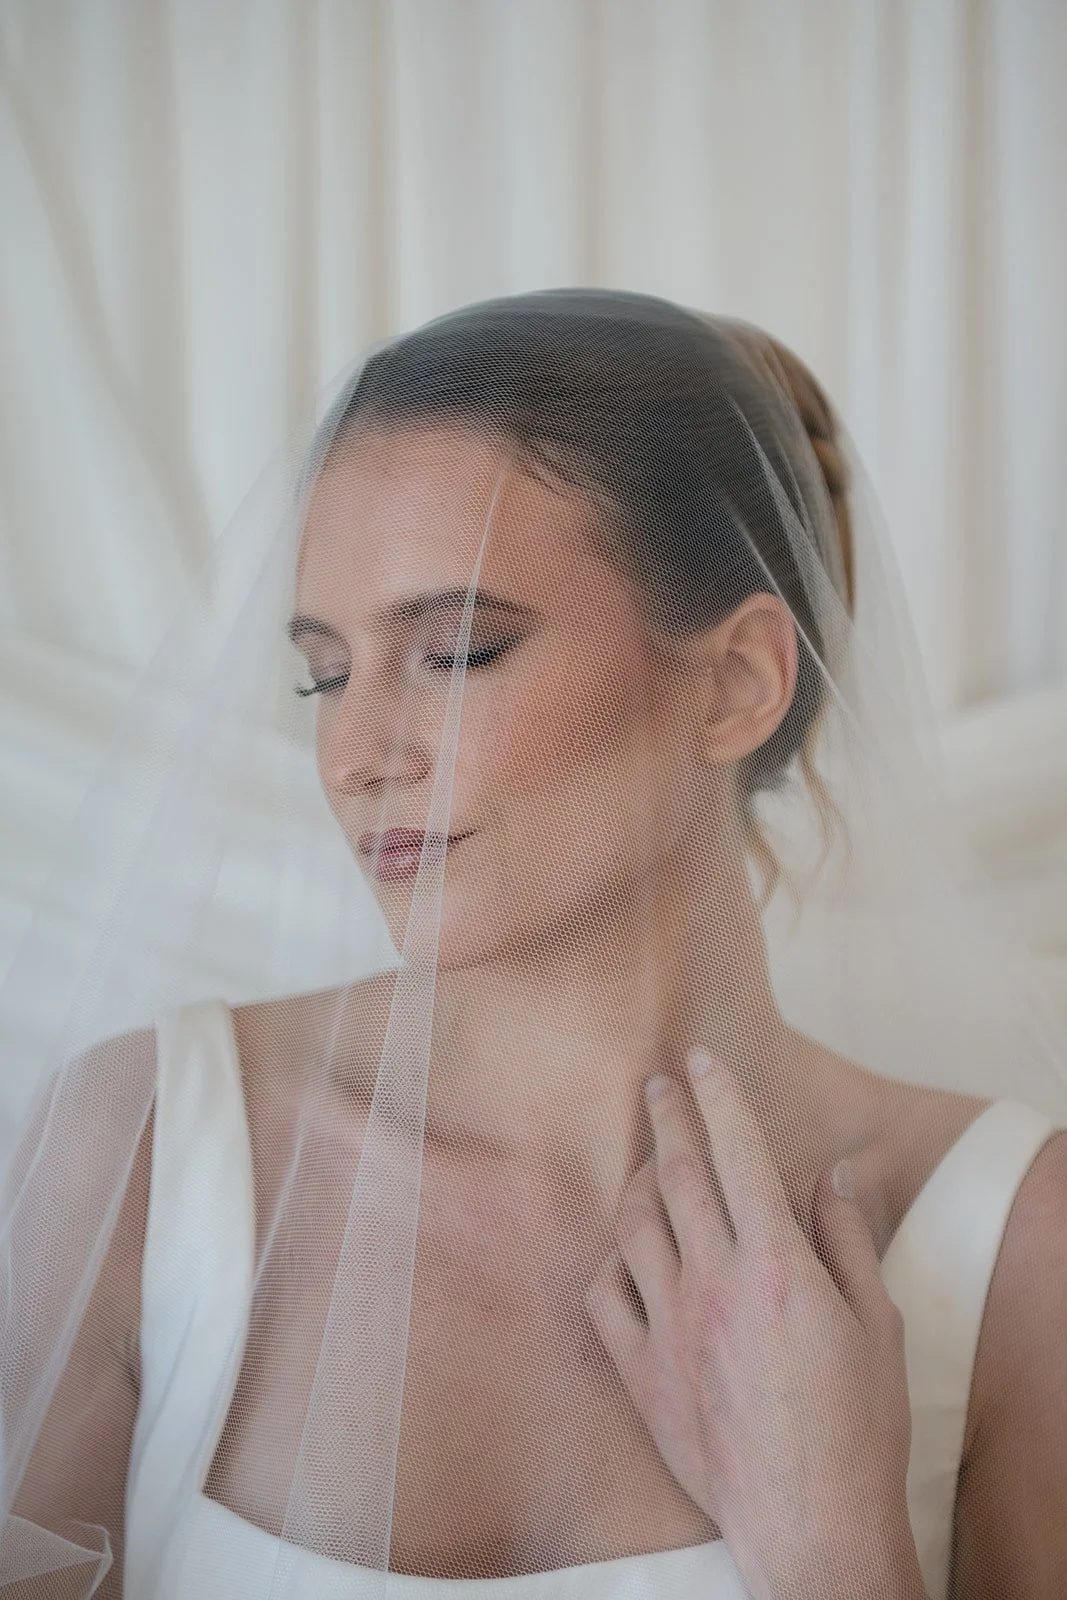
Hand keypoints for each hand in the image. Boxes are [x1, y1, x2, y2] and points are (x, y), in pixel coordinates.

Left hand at [585, 1051, 924, 1599]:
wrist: (811, 1522)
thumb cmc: (857, 1427)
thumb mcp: (876, 1324)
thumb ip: (846, 1240)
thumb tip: (829, 1177)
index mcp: (776, 1265)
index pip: (737, 1154)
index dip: (717, 1097)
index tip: (700, 1058)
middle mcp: (714, 1284)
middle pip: (675, 1176)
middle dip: (666, 1118)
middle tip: (658, 1085)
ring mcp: (668, 1328)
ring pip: (632, 1227)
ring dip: (635, 1183)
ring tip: (646, 1163)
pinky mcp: (641, 1374)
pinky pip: (603, 1297)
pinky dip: (609, 1262)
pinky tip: (624, 1254)